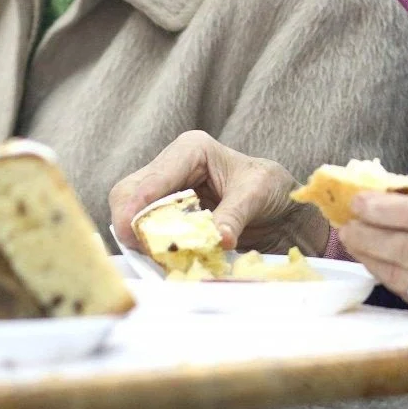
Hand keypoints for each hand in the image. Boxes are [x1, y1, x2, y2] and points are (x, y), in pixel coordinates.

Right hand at [108, 131, 329, 254]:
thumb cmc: (269, 188)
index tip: (132, 232)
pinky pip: (144, 230)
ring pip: (130, 214)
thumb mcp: (257, 195)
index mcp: (191, 150)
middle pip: (128, 195)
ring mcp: (164, 191)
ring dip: (139, 239)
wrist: (279, 207)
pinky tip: (164, 258)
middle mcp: (171, 166)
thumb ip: (234, 215)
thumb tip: (217, 238)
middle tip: (144, 252)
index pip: (152, 178)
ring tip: (158, 258)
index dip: (137, 206)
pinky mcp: (165, 214)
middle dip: (131, 225)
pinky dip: (150, 246)